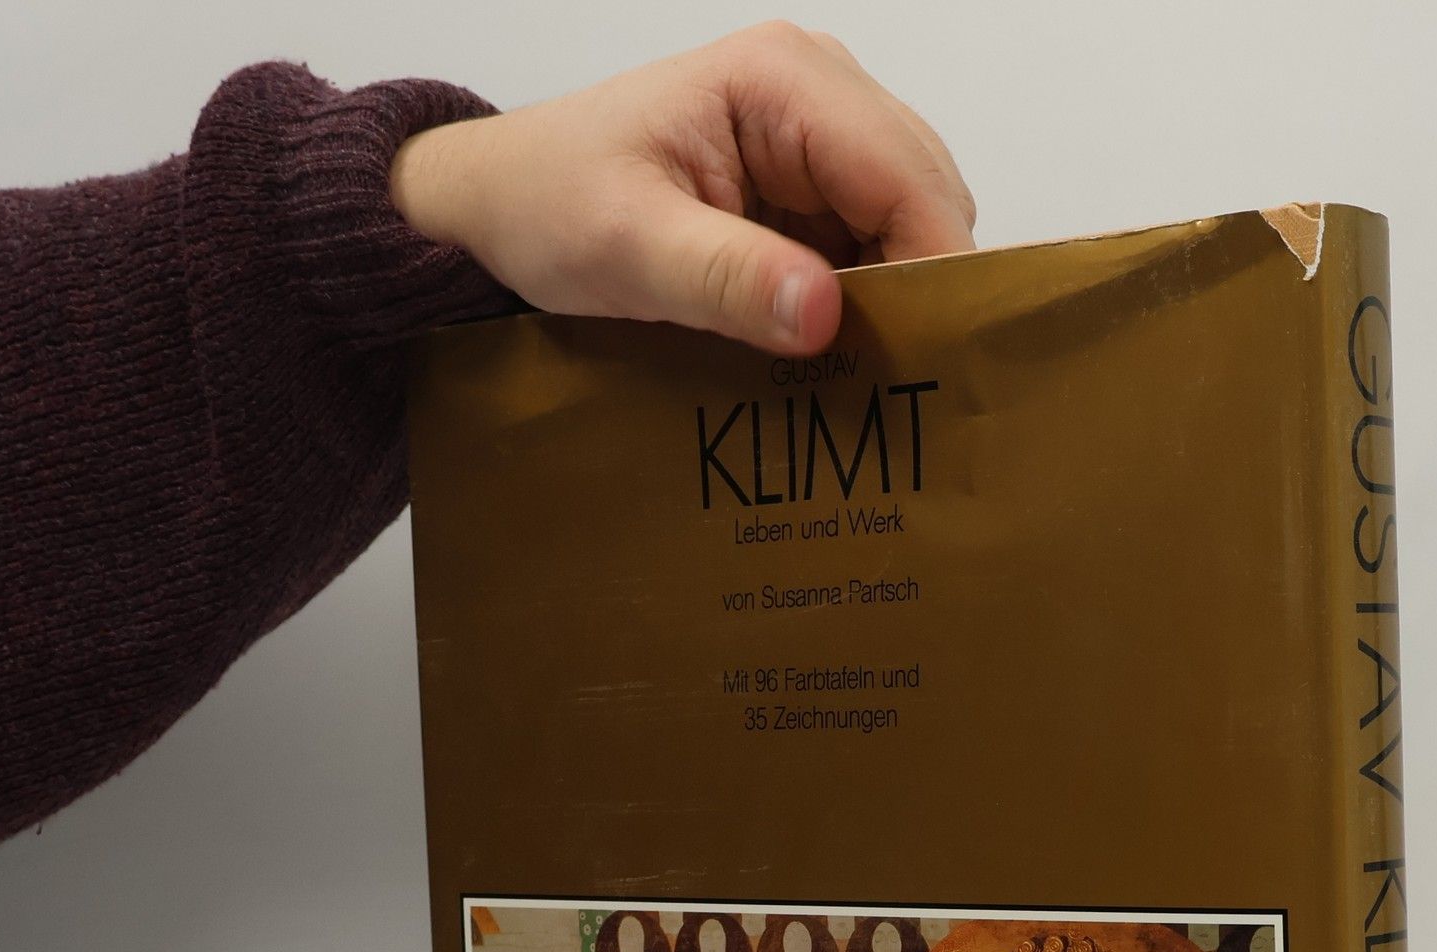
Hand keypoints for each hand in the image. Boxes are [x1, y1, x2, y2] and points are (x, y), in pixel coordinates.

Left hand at [391, 22, 976, 354]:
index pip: (911, 179)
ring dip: (897, 303)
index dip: (935, 274)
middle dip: (923, 292)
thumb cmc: (548, 205)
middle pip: (929, 200)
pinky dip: (868, 304)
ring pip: (912, 228)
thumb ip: (725, 280)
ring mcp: (821, 138)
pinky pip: (875, 246)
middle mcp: (821, 92)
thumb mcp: (626, 249)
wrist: (500, 202)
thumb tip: (822, 314)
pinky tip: (836, 353)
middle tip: (891, 386)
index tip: (925, 369)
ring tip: (862, 377)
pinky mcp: (812, 185)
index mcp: (785, 81)